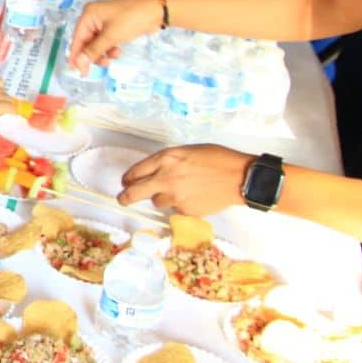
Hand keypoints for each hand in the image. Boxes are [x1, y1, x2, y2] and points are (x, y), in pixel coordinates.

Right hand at [66, 0, 163, 72]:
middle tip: (103, 66)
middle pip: (86, 42)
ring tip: (113, 58)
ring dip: (103, 53)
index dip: (77, 56)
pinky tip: (118, 52)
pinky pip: (105, 40)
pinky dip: (110, 48)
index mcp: (88, 15)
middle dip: (94, 55)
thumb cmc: (131, 20)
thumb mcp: (111, 37)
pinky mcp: (113, 25)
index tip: (78, 72)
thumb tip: (78, 62)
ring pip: (96, 43)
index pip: (77, 39)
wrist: (156, 11)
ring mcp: (104, 21)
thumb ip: (93, 50)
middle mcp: (93, 17)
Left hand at [119, 145, 248, 214]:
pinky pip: (175, 208)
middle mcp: (166, 178)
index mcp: (166, 159)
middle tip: (122, 199)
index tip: (125, 182)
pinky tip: (195, 195)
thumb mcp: (187, 151)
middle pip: (135, 192)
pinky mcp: (185, 210)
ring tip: (181, 189)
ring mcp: (175, 196)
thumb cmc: (217, 159)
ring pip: (157, 201)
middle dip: (125, 197)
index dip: (128, 178)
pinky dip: (180, 203)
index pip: (136, 171)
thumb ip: (167, 161)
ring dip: (162, 197)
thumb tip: (154, 172)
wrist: (239, 177)